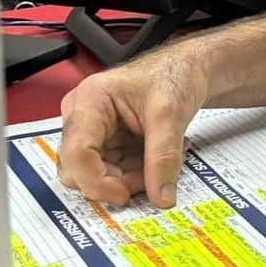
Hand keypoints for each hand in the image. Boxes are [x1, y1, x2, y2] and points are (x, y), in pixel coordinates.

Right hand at [57, 49, 208, 208]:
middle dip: (118, 180)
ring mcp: (94, 133)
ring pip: (99, 176)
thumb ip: (165, 157)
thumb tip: (161, 197)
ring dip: (133, 177)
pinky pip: (115, 172)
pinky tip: (159, 153)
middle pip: (81, 170)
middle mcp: (83, 118)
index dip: (97, 181)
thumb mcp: (171, 114)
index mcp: (90, 101)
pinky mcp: (108, 143)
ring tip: (165, 154)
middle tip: (154, 173)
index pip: (76, 153)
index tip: (125, 194)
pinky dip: (139, 172)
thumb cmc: (174, 74)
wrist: (189, 69)